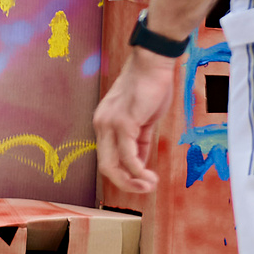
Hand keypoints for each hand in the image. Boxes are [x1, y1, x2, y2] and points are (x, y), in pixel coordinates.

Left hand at [94, 51, 181, 193]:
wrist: (152, 65)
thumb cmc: (149, 89)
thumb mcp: (142, 121)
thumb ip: (139, 141)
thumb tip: (140, 165)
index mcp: (104, 124)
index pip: (107, 157)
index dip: (123, 174)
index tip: (142, 181)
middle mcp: (101, 125)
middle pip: (104, 166)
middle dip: (124, 184)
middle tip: (145, 189)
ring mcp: (109, 124)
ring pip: (113, 165)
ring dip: (132, 181)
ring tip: (150, 185)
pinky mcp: (123, 123)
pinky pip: (127, 155)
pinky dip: (138, 170)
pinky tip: (149, 175)